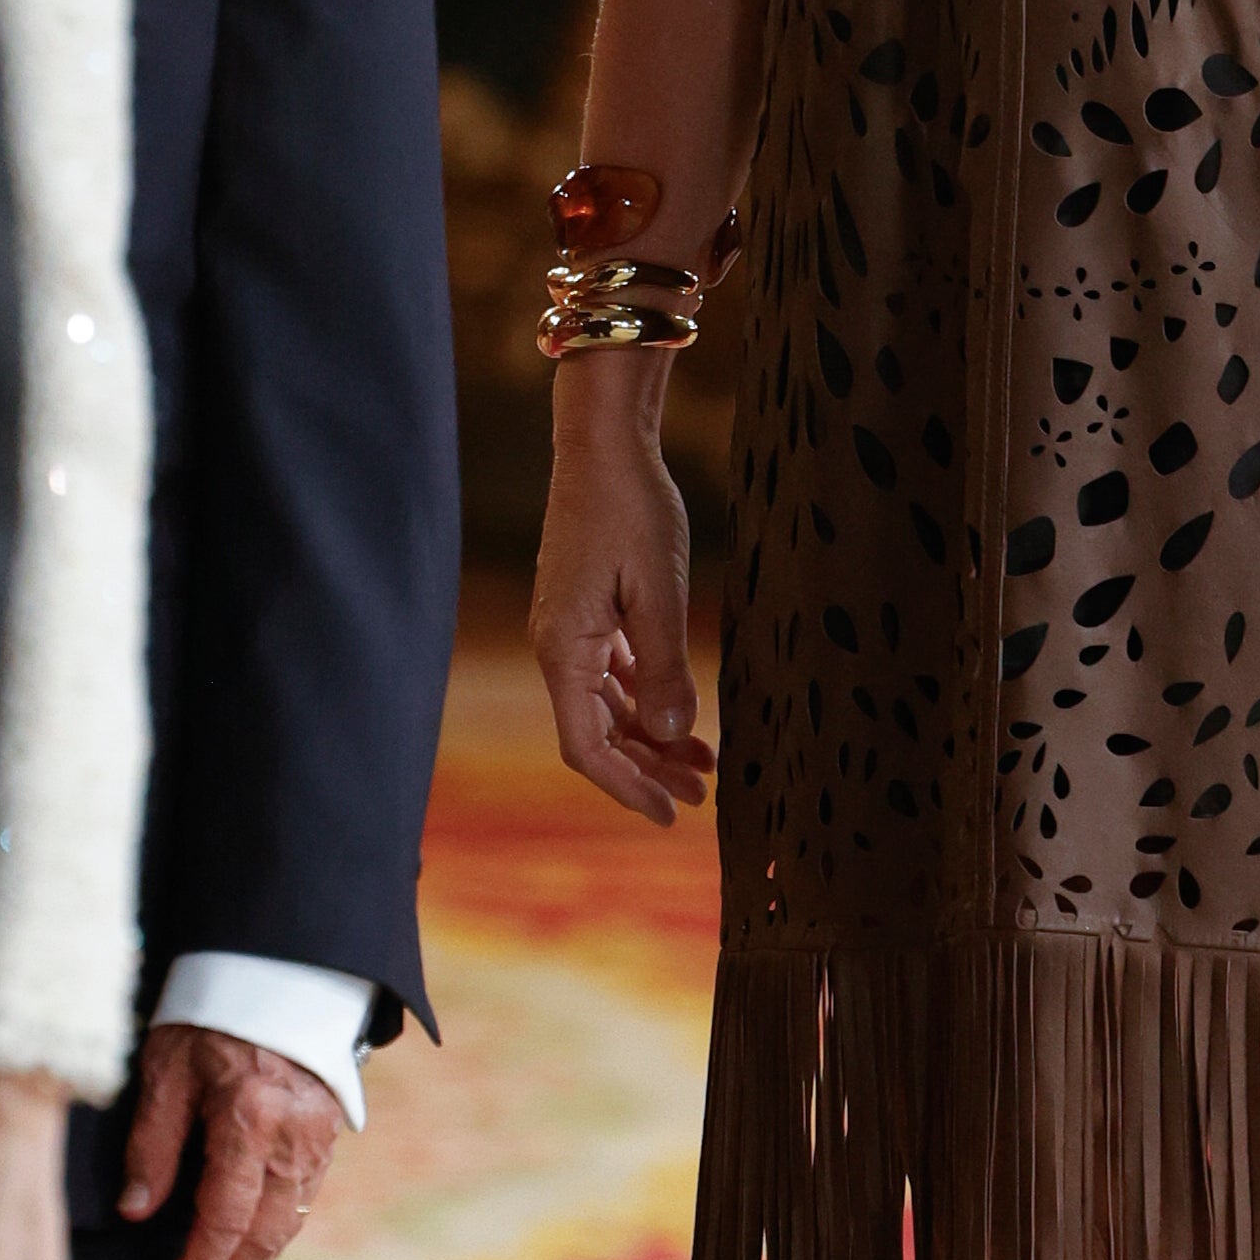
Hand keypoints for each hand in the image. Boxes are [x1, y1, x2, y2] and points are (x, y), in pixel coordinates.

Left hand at [121, 1028, 344, 1259]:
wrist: (279, 973)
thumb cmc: (210, 1015)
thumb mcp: (165, 1068)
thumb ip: (152, 1142)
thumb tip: (138, 1211)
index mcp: (250, 1117)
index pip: (226, 1216)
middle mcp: (293, 1136)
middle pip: (266, 1233)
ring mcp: (318, 1138)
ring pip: (290, 1222)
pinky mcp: (327, 1134)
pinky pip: (302, 1199)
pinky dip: (275, 1232)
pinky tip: (247, 1248)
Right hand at [530, 350, 715, 823]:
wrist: (604, 445)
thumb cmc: (631, 510)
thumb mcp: (659, 592)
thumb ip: (664, 668)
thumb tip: (670, 735)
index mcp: (563, 649)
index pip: (586, 746)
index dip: (627, 786)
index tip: (670, 815)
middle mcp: (557, 647)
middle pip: (598, 733)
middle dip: (648, 768)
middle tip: (703, 793)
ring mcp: (569, 630)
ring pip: (606, 706)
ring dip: (650, 737)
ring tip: (702, 762)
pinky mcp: (585, 612)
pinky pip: (611, 675)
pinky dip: (643, 700)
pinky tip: (680, 714)